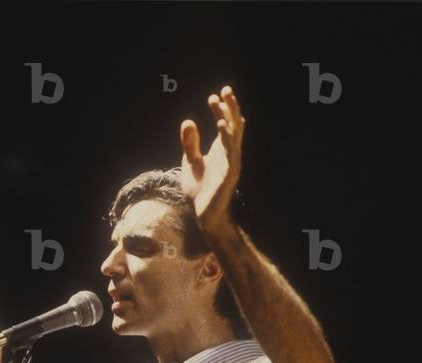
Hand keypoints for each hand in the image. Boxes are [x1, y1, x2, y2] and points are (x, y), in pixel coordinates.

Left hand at [179, 85, 245, 231]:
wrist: (203, 214)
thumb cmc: (199, 189)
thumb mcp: (190, 161)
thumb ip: (190, 143)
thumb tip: (188, 121)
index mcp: (221, 150)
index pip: (225, 125)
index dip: (222, 110)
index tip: (215, 96)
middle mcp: (229, 154)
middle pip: (233, 126)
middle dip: (231, 108)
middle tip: (226, 90)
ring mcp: (231, 162)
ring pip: (233, 135)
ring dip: (229, 118)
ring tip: (224, 101)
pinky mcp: (229, 173)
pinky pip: (230, 152)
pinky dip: (227, 138)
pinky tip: (221, 125)